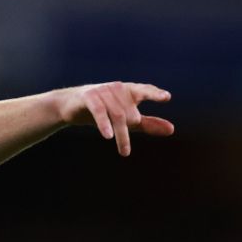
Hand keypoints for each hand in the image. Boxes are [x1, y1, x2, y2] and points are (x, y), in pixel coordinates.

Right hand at [58, 82, 173, 155]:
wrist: (69, 106)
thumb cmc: (101, 111)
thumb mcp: (125, 119)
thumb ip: (147, 123)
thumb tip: (172, 129)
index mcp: (128, 90)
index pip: (144, 90)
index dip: (154, 94)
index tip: (166, 98)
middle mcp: (116, 88)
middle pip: (130, 113)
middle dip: (129, 131)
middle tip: (125, 148)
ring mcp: (102, 91)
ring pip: (117, 115)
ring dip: (121, 135)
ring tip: (124, 152)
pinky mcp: (88, 97)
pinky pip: (99, 111)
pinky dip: (104, 124)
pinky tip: (108, 136)